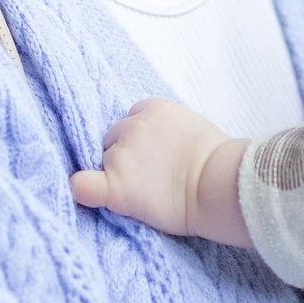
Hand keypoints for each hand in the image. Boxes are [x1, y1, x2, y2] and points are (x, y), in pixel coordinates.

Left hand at [70, 99, 249, 245]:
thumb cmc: (219, 161)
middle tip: (150, 176)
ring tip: (146, 192)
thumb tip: (161, 145)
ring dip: (117, 173)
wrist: (220, 184)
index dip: (138, 140)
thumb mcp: (192, 126)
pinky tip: (89, 193)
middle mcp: (133, 126)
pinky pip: (84, 185)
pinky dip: (83, 189)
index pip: (131, 119)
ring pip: (105, 162)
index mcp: (152, 108)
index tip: (153, 156)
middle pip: (113, 139)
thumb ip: (167, 129)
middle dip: (125, 155)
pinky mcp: (116, 185)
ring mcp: (121, 154)